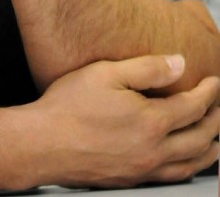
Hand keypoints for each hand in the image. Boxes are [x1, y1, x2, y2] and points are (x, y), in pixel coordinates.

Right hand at [30, 54, 219, 187]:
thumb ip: (147, 68)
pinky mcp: (130, 180)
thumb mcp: (106, 73)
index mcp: (150, 122)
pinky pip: (173, 177)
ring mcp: (143, 169)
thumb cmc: (69, 107)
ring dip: (209, 150)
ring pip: (191, 165)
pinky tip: (185, 162)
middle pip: (200, 138)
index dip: (209, 93)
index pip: (194, 107)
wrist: (42, 143)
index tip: (215, 83)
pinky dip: (189, 168)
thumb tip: (179, 64)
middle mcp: (153, 150)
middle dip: (216, 121)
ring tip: (216, 141)